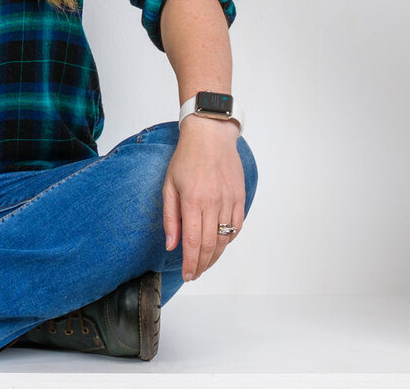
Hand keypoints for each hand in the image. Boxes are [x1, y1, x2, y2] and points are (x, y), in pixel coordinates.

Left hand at [162, 117, 244, 283]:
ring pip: (225, 239)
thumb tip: (172, 245)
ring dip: (215, 256)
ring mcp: (229, 201)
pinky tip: (220, 244)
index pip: (194, 243)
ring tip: (205, 264)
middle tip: (194, 274)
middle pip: (210, 246)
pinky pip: (237, 227)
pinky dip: (229, 239)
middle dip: (202, 265)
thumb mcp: (169, 184)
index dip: (191, 263)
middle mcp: (213, 203)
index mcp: (193, 200)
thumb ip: (170, 217)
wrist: (210, 135)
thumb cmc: (186, 157)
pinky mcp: (240, 197)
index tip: (187, 275)